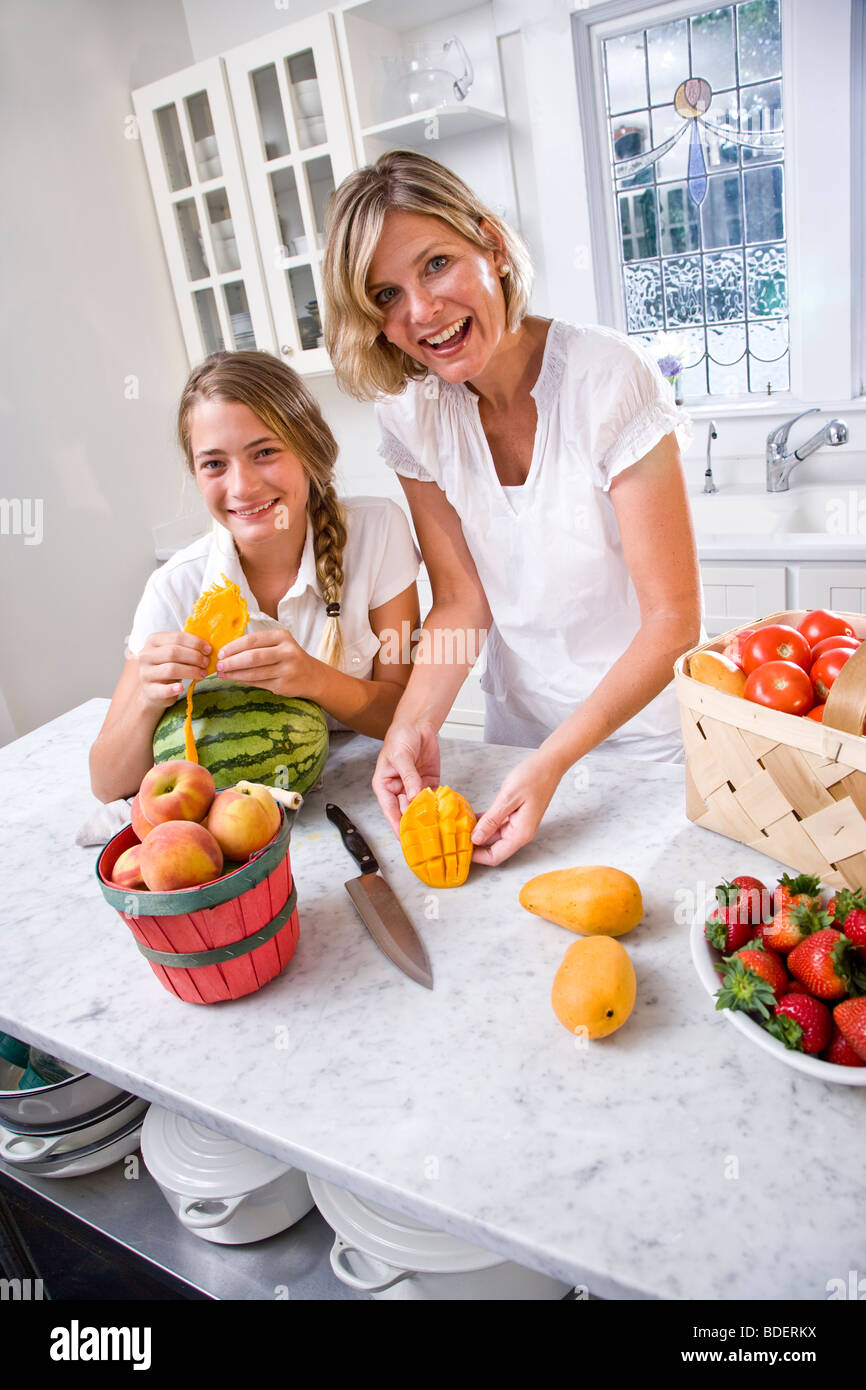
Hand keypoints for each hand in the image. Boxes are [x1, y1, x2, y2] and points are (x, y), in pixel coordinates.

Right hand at [137, 632, 209, 708]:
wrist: (153, 689)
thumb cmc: (167, 666)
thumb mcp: (173, 653)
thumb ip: (185, 647)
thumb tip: (208, 647)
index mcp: (153, 641)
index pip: (177, 638)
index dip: (195, 643)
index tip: (208, 650)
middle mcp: (146, 655)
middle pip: (174, 652)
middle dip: (195, 657)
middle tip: (206, 663)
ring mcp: (145, 673)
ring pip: (171, 669)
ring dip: (191, 671)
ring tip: (201, 674)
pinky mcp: (149, 690)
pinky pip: (163, 689)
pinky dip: (173, 689)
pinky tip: (181, 688)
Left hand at [216, 630, 314, 695]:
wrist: (312, 676)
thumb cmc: (289, 657)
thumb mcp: (279, 644)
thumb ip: (258, 645)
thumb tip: (228, 652)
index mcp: (282, 637)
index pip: (252, 640)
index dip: (233, 647)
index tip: (221, 653)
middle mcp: (286, 652)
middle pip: (252, 657)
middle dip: (232, 662)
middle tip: (218, 666)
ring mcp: (287, 670)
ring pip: (254, 672)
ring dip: (235, 674)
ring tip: (222, 674)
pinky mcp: (284, 685)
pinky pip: (259, 683)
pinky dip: (245, 681)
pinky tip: (236, 679)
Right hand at [372, 721, 439, 834]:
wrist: (417, 725)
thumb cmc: (400, 738)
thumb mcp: (401, 757)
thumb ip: (409, 777)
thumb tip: (414, 796)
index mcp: (385, 786)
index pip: (390, 810)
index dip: (397, 826)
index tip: (404, 840)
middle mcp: (399, 790)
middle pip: (406, 812)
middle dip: (415, 824)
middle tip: (426, 838)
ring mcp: (414, 788)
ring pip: (421, 808)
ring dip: (428, 817)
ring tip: (437, 829)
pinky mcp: (429, 784)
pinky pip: (433, 798)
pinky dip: (439, 805)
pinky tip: (445, 813)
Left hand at [470, 751, 562, 866]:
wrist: (549, 763)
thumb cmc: (533, 777)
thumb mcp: (508, 798)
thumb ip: (491, 820)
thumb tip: (476, 839)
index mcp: (520, 833)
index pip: (496, 856)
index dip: (477, 857)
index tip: (460, 850)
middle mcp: (520, 833)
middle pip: (494, 848)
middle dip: (475, 845)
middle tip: (456, 836)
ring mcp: (519, 824)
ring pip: (494, 836)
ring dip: (479, 832)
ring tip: (460, 826)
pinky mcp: (516, 815)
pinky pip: (498, 824)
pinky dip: (486, 822)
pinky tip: (472, 816)